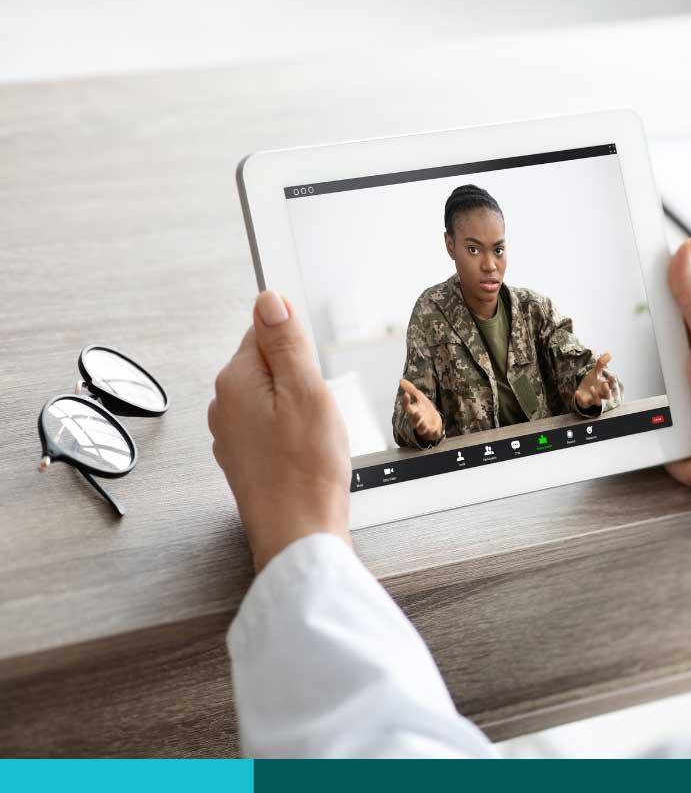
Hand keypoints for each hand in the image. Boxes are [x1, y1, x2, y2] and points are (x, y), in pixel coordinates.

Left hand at [208, 290, 351, 571]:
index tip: (314, 372)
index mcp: (236, 381)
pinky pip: (271, 427)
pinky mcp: (245, 459)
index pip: (264, 331)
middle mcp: (224, 404)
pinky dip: (293, 434)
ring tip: (316, 437)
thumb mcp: (307, 393)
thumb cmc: (306, 472)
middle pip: (268, 365)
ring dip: (299, 408)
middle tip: (321, 410)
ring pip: (272, 398)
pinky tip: (308, 455)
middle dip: (301, 379)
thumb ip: (286, 343)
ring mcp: (231, 434)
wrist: (298, 535)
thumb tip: (269, 300)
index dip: (299, 347)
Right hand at [398, 379, 442, 442]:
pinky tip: (436, 431)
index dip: (406, 401)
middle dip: (414, 416)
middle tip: (416, 412)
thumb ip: (411, 389)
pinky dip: (433, 433)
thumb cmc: (424, 409)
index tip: (406, 394)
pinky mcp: (432, 432)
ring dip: (421, 425)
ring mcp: (424, 426)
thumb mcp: (419, 397)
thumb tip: (401, 380)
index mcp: (413, 411)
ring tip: (422, 421)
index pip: (407, 406)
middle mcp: (417, 420)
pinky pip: (432, 434)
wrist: (434, 421)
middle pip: (413, 419)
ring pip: (420, 428)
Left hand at [574, 352, 614, 409]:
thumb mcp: (596, 372)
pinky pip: (584, 403)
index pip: (611, 385)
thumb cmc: (591, 382)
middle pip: (607, 396)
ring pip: (597, 402)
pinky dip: (580, 398)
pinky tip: (577, 392)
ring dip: (595, 395)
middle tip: (604, 383)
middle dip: (606, 390)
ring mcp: (593, 399)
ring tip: (591, 387)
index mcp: (604, 387)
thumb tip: (609, 354)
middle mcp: (600, 394)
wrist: (582, 392)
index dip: (612, 381)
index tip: (613, 375)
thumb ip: (602, 363)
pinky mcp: (585, 403)